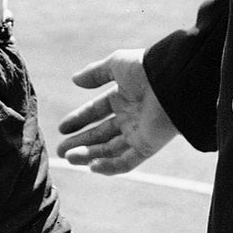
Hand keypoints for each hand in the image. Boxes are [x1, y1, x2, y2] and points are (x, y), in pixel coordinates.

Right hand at [55, 47, 176, 173]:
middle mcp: (130, 117)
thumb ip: (95, 73)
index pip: (96, 112)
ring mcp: (138, 133)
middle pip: (100, 134)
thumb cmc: (145, 69)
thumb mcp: (116, 65)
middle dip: (80, 142)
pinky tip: (91, 167)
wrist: (172, 82)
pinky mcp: (147, 146)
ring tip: (68, 157)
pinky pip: (126, 162)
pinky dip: (109, 167)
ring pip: (109, 150)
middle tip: (60, 151)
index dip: (79, 120)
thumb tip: (74, 80)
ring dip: (88, 155)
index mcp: (123, 97)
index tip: (62, 128)